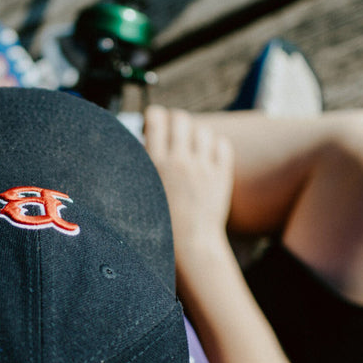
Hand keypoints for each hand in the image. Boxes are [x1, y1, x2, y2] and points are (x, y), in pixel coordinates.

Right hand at [143, 106, 234, 263]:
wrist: (189, 247)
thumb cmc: (160, 225)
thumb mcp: (140, 192)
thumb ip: (142, 166)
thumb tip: (144, 142)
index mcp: (154, 163)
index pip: (156, 120)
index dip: (156, 115)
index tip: (156, 119)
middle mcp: (179, 161)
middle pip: (180, 118)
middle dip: (176, 120)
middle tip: (175, 130)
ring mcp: (202, 167)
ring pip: (203, 130)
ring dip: (196, 133)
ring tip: (192, 146)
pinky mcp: (221, 176)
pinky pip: (222, 145)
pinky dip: (215, 146)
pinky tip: (209, 156)